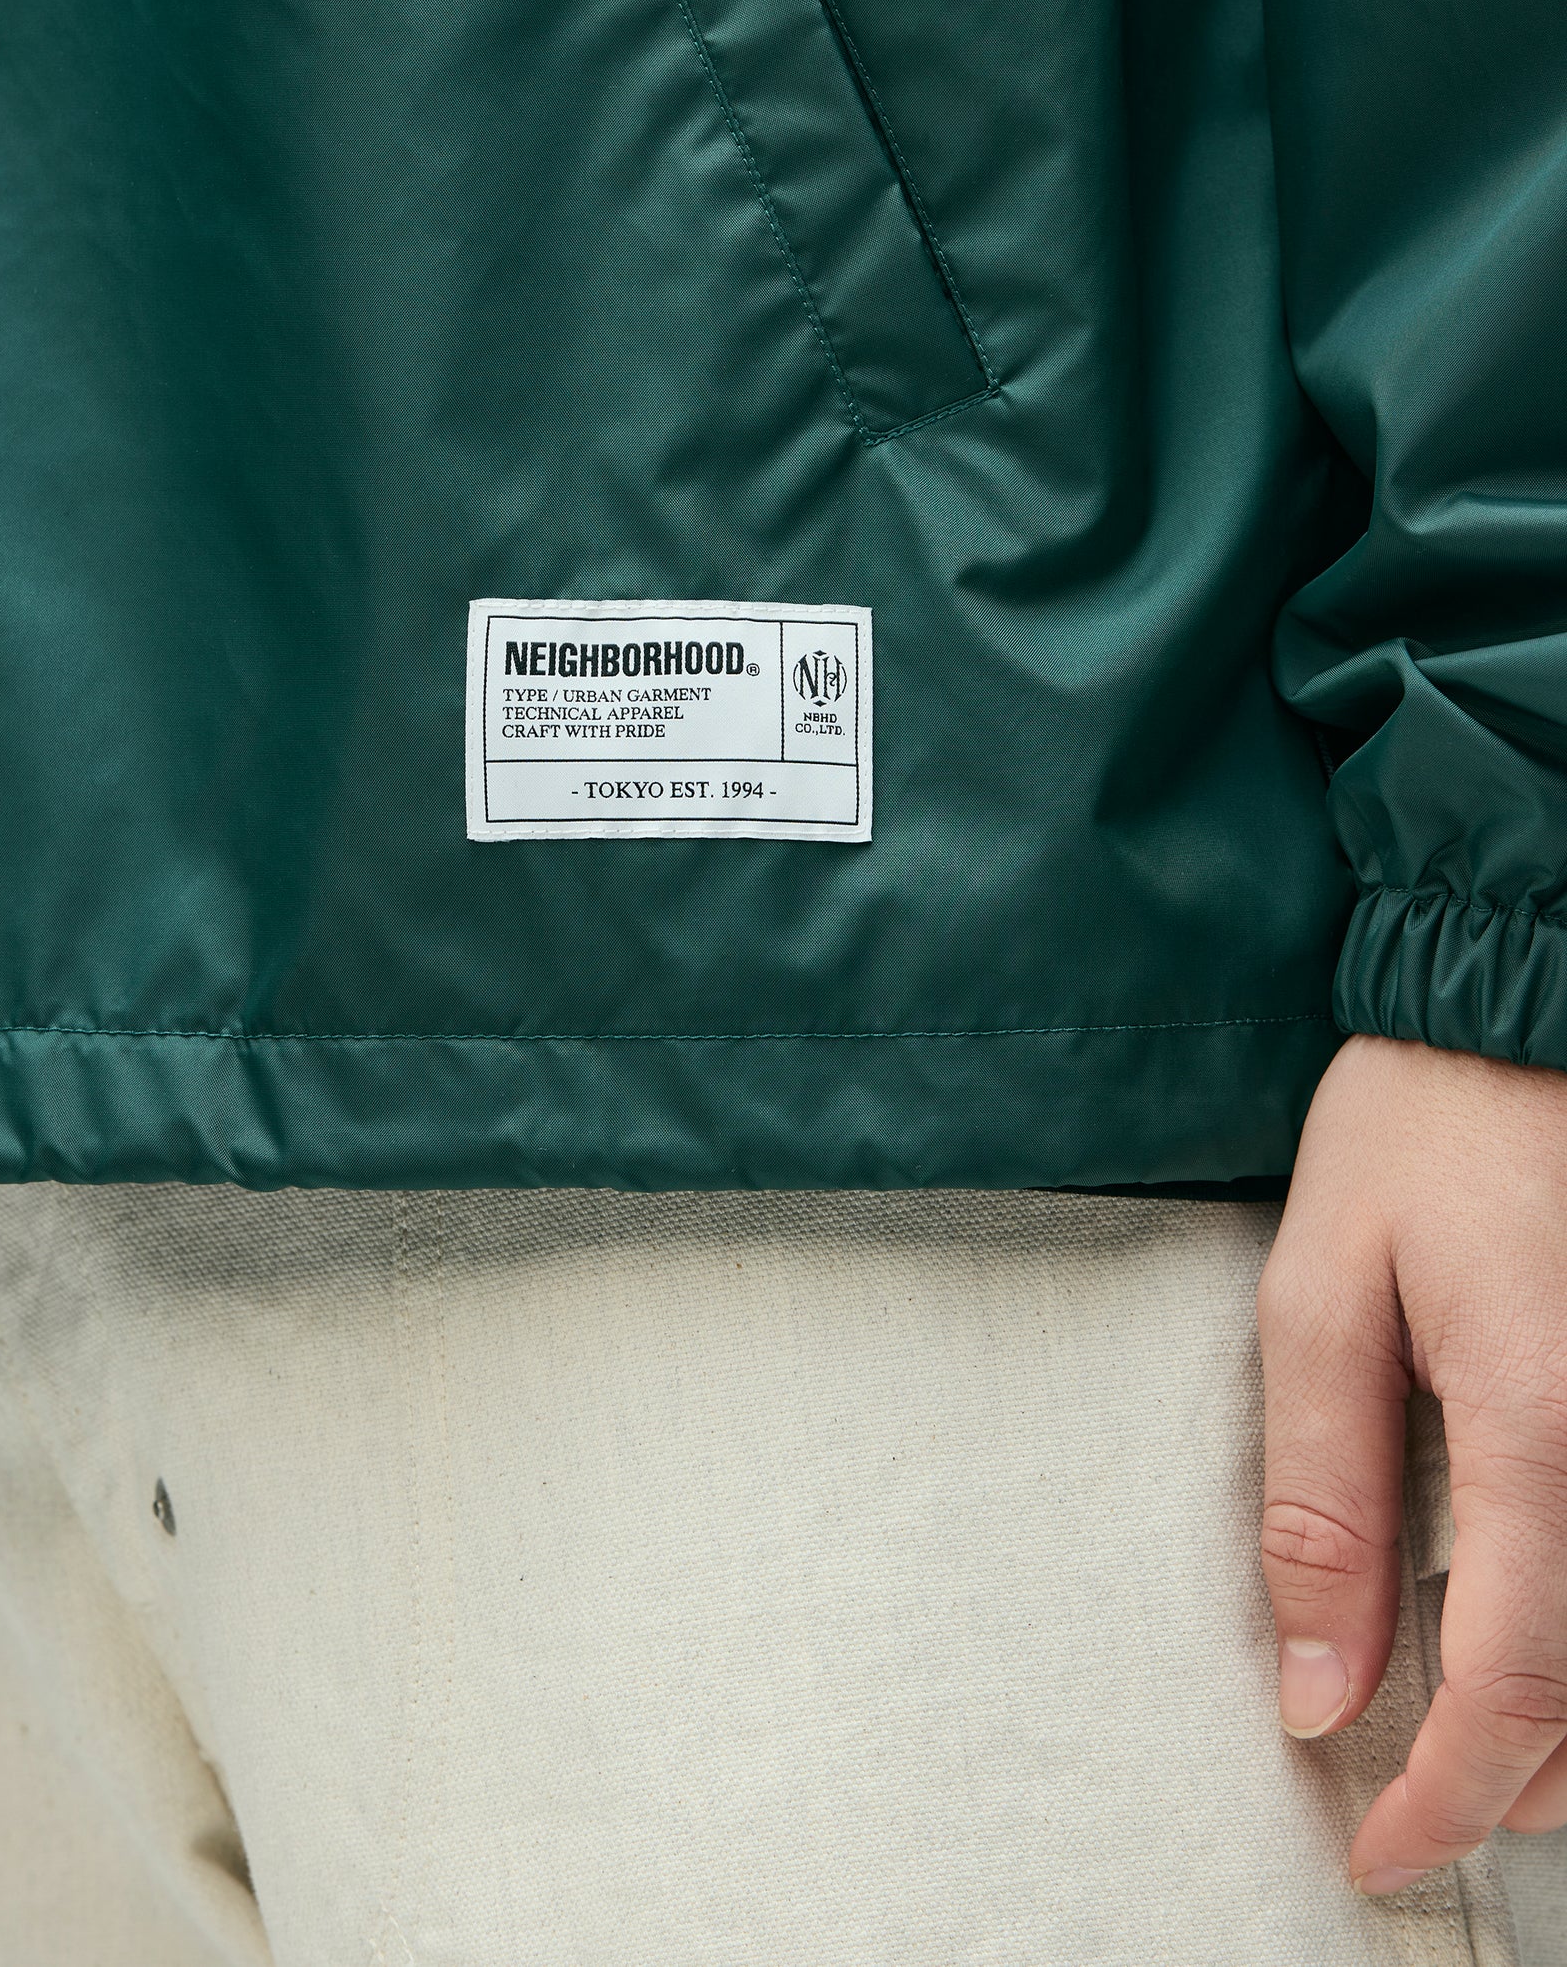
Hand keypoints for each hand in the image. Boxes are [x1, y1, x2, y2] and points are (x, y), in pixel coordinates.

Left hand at [1258, 1033, 1566, 1893]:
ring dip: (1564, 1730)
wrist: (1526, 1013)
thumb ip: (1322, 1497)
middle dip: (1510, 1788)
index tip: (1375, 1848)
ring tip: (1457, 1730)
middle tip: (1403, 1793)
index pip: (1515, 1693)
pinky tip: (1514, 1613)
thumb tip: (1318, 1685)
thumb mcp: (1323, 1291)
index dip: (1445, 1802)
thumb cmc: (1421, 1128)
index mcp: (1543, 1428)